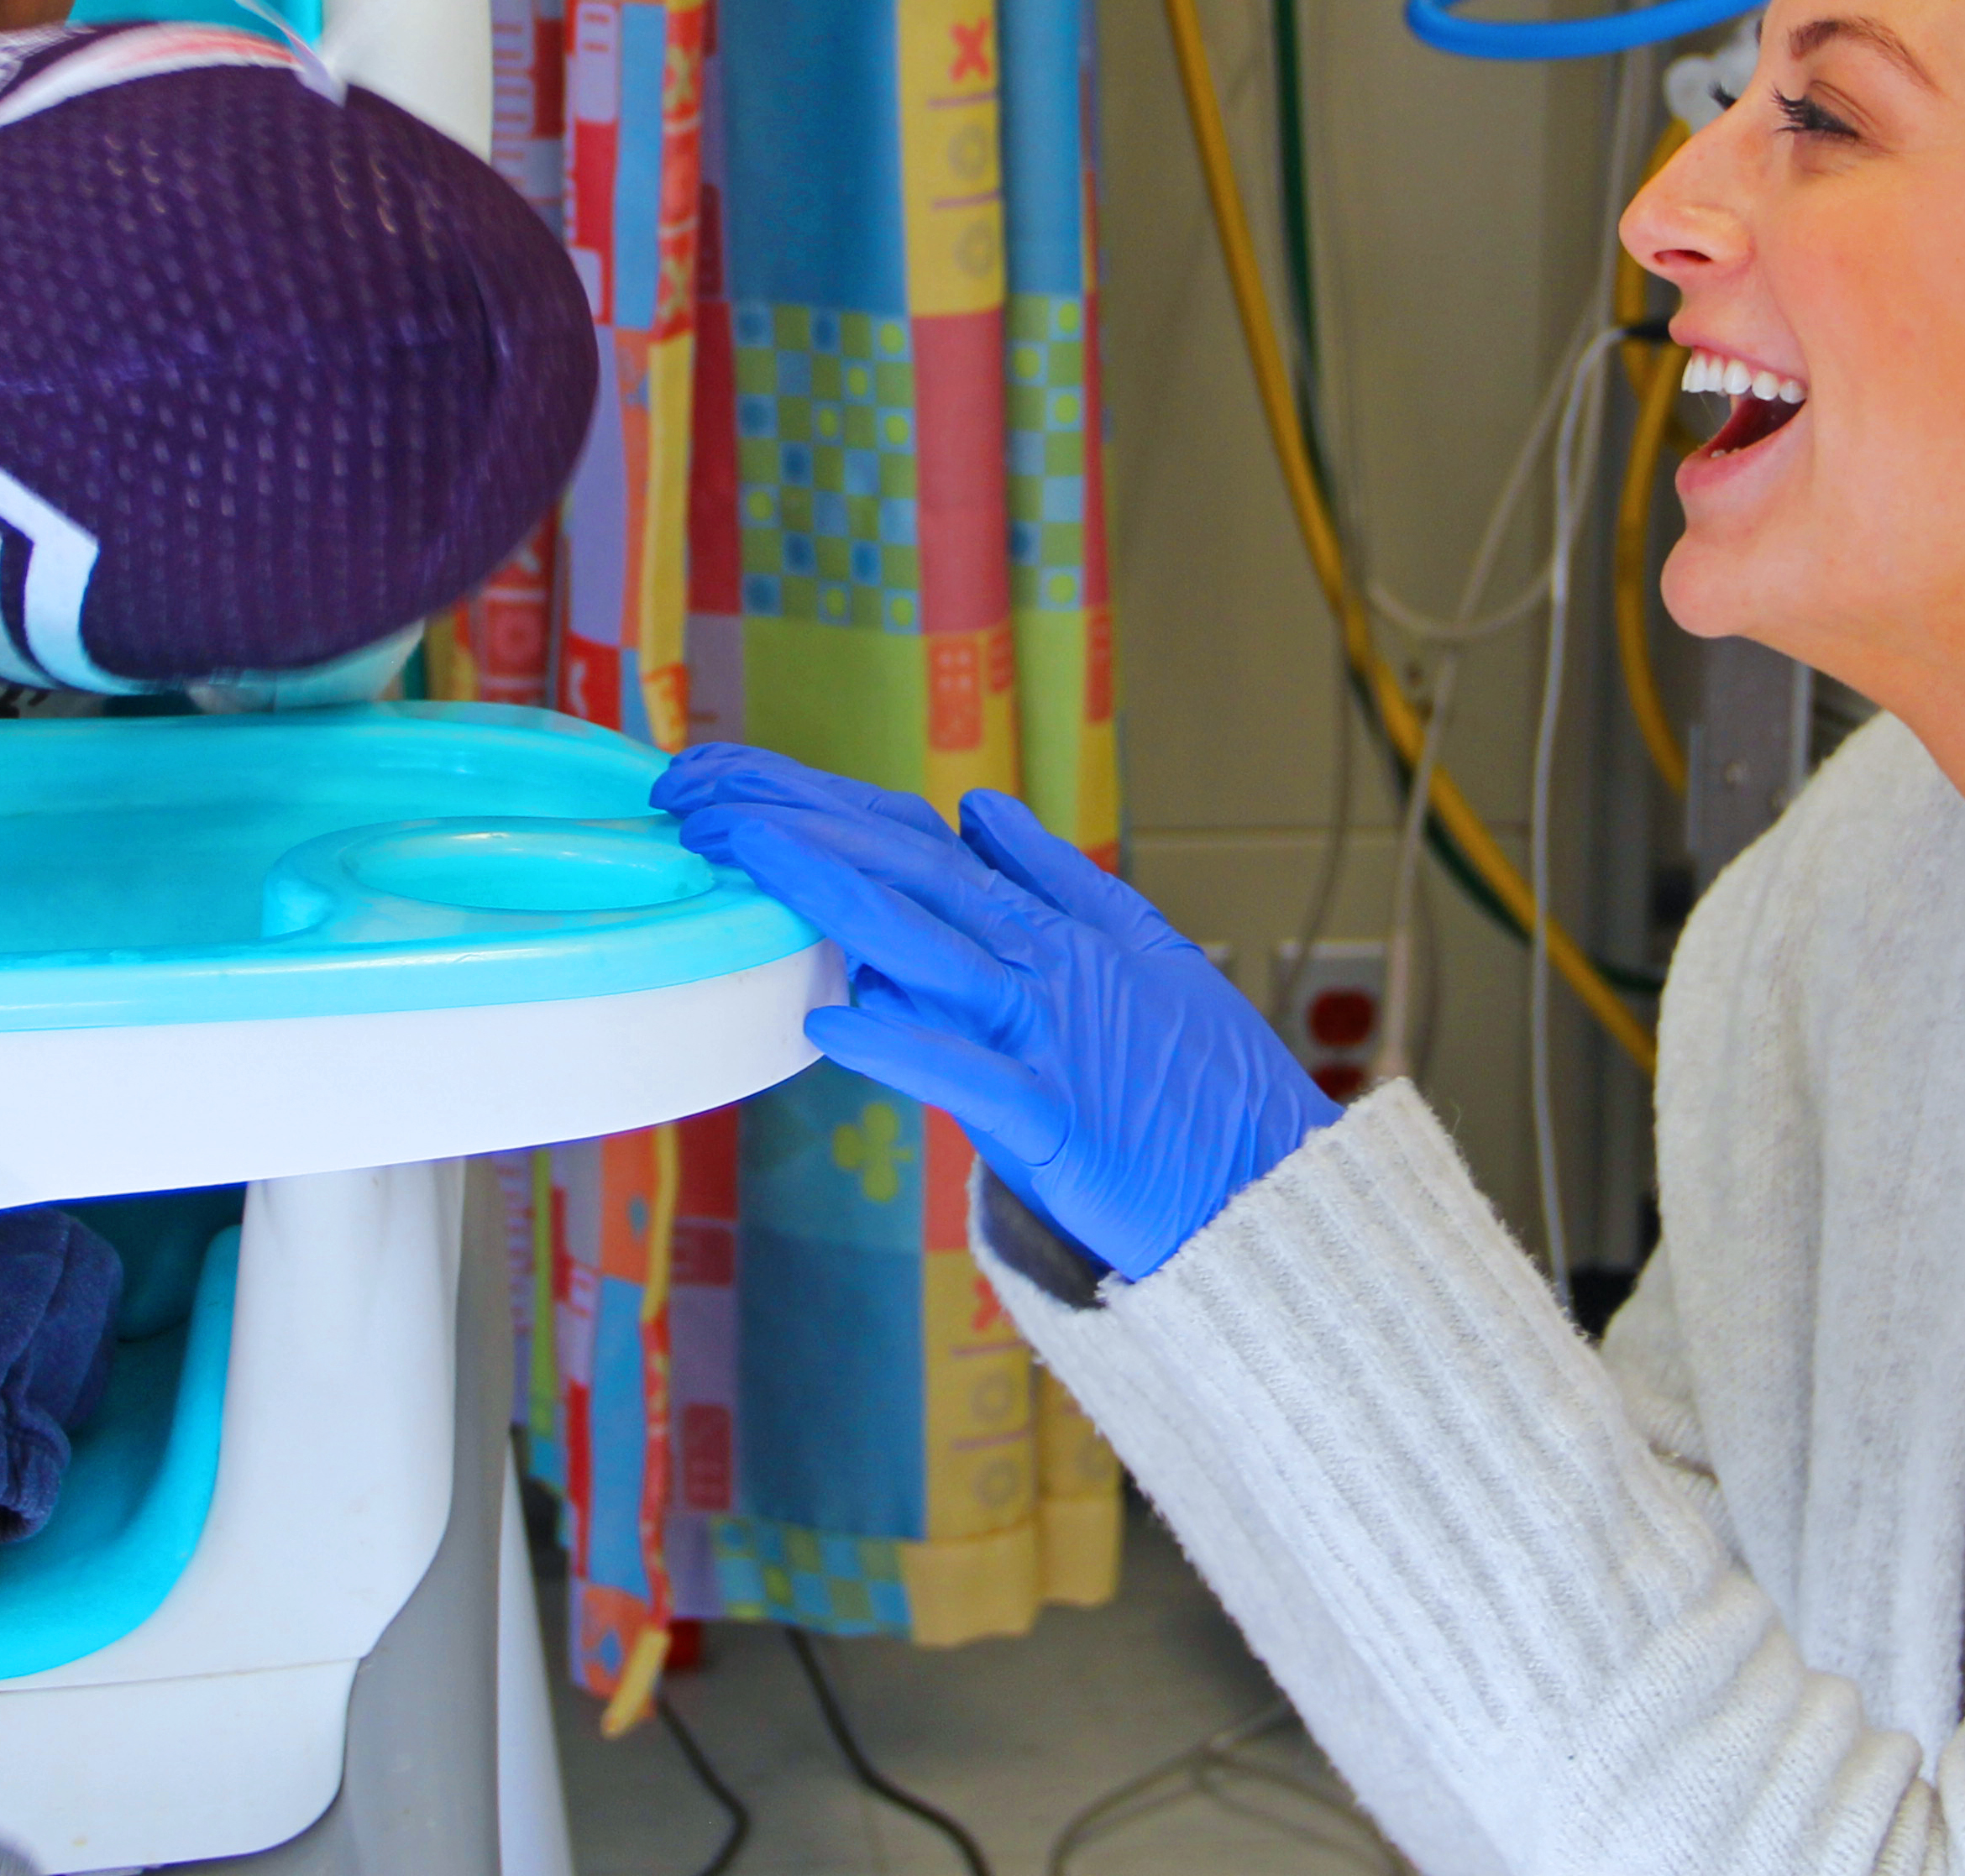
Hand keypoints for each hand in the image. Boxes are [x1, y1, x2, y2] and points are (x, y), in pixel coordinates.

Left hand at [659, 749, 1338, 1281]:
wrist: (1274, 1189)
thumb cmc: (1205, 1084)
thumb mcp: (1145, 950)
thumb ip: (1059, 879)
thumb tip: (977, 811)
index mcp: (1050, 925)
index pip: (912, 839)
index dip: (815, 799)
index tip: (726, 775)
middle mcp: (1039, 964)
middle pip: (900, 871)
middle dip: (788, 820)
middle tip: (690, 788)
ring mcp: (1045, 1037)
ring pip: (923, 944)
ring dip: (825, 890)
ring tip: (737, 848)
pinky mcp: (1053, 1123)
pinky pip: (968, 1076)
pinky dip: (904, 1046)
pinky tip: (831, 1019)